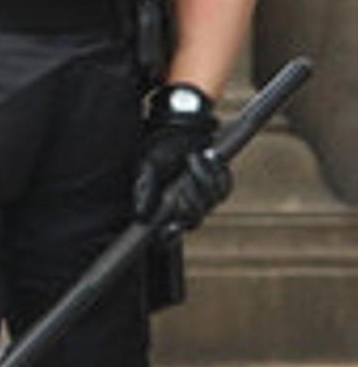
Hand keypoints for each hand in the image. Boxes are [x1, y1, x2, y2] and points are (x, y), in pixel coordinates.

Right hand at [133, 84, 227, 231]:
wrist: (178, 131)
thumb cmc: (159, 151)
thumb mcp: (146, 168)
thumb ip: (144, 191)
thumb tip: (141, 215)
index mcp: (166, 209)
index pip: (169, 235)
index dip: (170, 235)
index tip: (171, 227)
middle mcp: (186, 209)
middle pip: (195, 217)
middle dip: (192, 195)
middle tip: (185, 176)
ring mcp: (205, 200)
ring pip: (211, 201)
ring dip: (205, 178)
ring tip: (194, 157)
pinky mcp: (219, 186)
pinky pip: (225, 188)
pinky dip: (219, 172)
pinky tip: (210, 157)